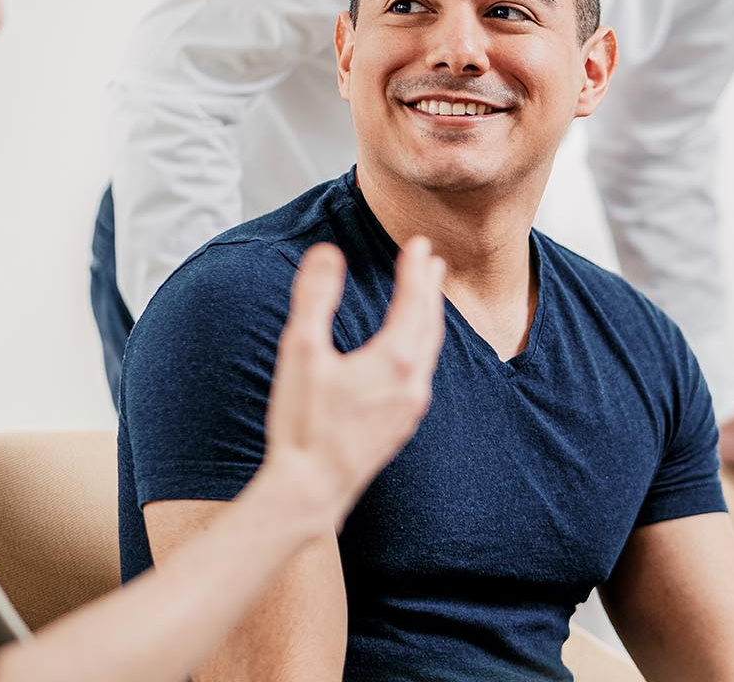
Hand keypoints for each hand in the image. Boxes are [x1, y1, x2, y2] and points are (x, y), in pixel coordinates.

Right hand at [260, 238, 445, 531]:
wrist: (311, 489)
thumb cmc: (303, 424)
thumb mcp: (301, 352)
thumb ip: (314, 298)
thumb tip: (326, 252)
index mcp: (394, 360)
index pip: (414, 301)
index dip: (415, 269)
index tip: (419, 243)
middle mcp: (412, 383)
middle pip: (429, 324)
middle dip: (430, 289)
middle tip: (432, 261)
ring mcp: (410, 408)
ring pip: (430, 351)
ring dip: (430, 318)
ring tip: (428, 298)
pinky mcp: (401, 426)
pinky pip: (422, 374)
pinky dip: (423, 348)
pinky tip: (412, 353)